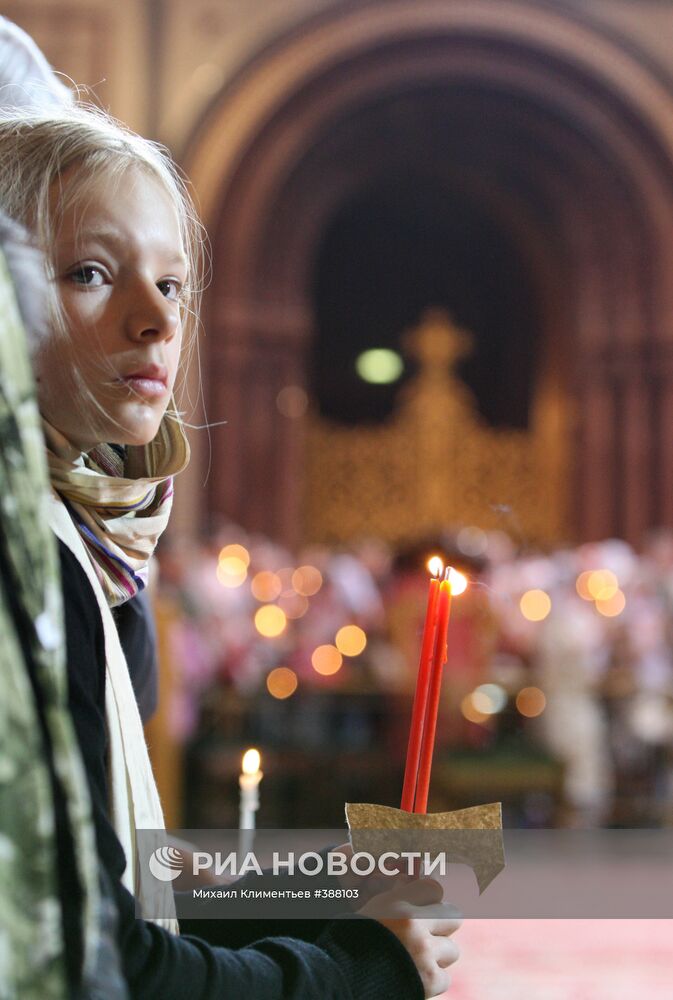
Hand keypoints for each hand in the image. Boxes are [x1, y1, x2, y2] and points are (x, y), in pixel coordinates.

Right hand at [359, 878, 460, 997]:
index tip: (424, 908)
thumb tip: (409, 882)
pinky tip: (415, 978)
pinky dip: (432, 980)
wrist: (342, 979)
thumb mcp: (370, 911)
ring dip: (438, 955)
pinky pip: (445, 978)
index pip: (435, 889)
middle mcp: (414, 925)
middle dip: (443, 926)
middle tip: (428, 934)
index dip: (431, 899)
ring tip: (418, 959)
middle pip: (454, 916)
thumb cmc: (351, 942)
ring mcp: (424, 953)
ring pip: (452, 950)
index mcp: (398, 904)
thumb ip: (395, 898)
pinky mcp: (429, 981)